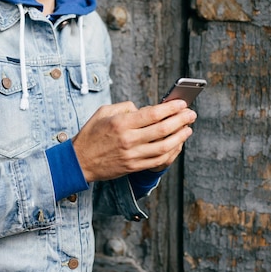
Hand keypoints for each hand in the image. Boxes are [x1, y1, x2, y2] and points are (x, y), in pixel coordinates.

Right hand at [72, 99, 196, 181]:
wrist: (79, 161)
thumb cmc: (91, 134)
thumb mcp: (103, 112)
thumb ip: (125, 107)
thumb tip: (144, 109)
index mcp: (120, 123)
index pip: (152, 114)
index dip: (171, 108)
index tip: (182, 104)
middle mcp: (128, 140)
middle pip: (162, 129)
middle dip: (181, 120)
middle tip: (191, 114)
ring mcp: (132, 155)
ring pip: (164, 147)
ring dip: (180, 137)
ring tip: (188, 129)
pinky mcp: (133, 167)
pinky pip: (158, 161)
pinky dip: (171, 153)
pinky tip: (176, 145)